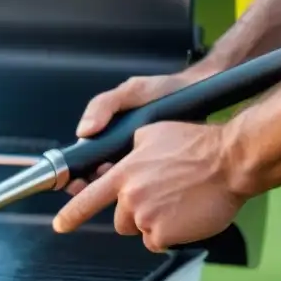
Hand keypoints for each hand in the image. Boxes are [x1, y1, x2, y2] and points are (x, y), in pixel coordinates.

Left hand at [52, 121, 248, 251]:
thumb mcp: (153, 133)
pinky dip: (170, 234)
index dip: (71, 215)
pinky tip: (185, 216)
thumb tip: (117, 155)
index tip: (60, 225)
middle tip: (163, 197)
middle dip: (136, 213)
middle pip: (120, 219)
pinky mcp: (163, 234)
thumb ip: (129, 148)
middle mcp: (130, 196)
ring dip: (155, 222)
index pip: (88, 198)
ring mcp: (145, 217)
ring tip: (177, 203)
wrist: (231, 162)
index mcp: (124, 174)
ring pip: (140, 230)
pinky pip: (159, 241)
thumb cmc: (198, 145)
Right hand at [67, 68, 216, 195]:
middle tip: (105, 176)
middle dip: (96, 186)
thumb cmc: (164, 90)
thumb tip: (83, 132)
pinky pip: (149, 187)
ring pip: (124, 188)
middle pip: (100, 183)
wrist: (204, 91)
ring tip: (127, 178)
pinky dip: (148, 190)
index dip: (76, 177)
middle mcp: (122, 156)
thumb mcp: (130, 92)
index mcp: (108, 140)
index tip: (77, 181)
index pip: (84, 166)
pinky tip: (151, 184)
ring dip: (121, 190)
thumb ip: (103, 105)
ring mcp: (143, 167)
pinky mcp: (163, 173)